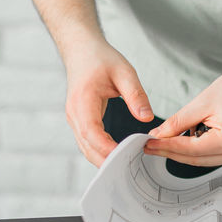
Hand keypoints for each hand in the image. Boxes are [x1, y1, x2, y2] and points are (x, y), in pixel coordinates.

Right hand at [64, 39, 153, 166]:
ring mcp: (74, 119)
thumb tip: (147, 118)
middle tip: (130, 170)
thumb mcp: (124, 72)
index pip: (91, 131)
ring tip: (127, 166)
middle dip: (106, 160)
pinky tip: (117, 155)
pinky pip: (87, 141)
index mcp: (83, 100)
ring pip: (86, 147)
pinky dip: (100, 151)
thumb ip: (136, 95)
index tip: (125, 156)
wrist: (82, 50)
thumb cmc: (101, 58)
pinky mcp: (79, 120)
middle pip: (87, 146)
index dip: (106, 147)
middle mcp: (74, 113)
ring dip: (103, 158)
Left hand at [143, 62, 221, 166]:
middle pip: (196, 159)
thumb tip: (159, 135)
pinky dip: (198, 148)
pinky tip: (186, 138)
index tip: (148, 143)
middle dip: (172, 152)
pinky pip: (214, 154)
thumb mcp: (202, 102)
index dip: (167, 146)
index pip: (190, 149)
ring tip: (166, 139)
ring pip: (204, 159)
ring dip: (184, 151)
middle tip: (152, 145)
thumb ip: (179, 121)